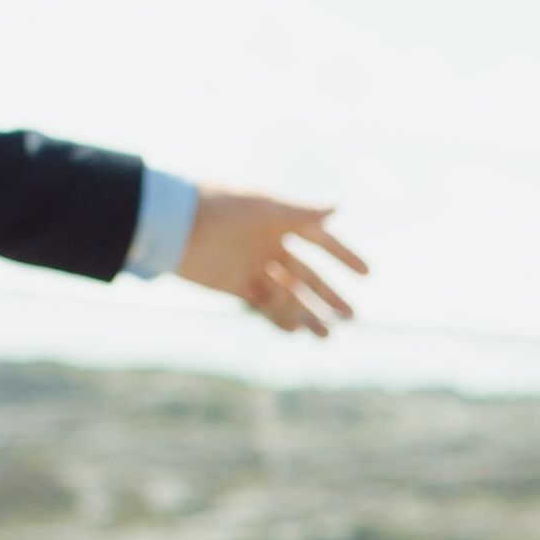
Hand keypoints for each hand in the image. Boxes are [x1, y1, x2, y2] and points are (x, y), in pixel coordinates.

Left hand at [178, 188, 365, 336]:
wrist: (172, 224)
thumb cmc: (219, 207)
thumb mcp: (262, 208)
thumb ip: (300, 212)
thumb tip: (338, 206)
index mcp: (279, 221)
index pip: (320, 240)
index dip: (343, 256)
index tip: (367, 274)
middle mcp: (269, 245)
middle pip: (308, 275)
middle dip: (330, 296)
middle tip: (353, 317)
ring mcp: (252, 267)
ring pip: (288, 295)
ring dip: (308, 313)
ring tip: (328, 334)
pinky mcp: (234, 286)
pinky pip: (263, 306)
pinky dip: (280, 318)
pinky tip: (298, 331)